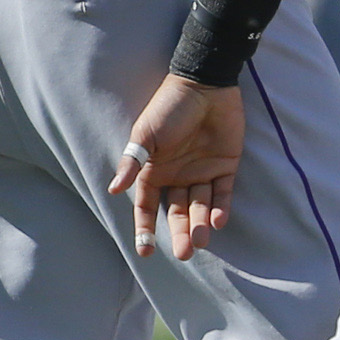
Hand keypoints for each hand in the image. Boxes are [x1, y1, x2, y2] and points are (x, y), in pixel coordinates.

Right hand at [109, 75, 246, 258]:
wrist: (205, 84)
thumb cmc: (169, 107)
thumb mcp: (146, 134)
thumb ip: (133, 162)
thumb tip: (113, 190)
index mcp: (154, 171)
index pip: (147, 206)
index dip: (145, 229)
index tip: (144, 252)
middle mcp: (178, 176)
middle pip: (178, 212)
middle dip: (179, 234)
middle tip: (183, 254)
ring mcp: (202, 172)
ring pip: (201, 207)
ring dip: (200, 224)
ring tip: (200, 241)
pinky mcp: (226, 165)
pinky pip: (223, 192)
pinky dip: (220, 208)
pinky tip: (217, 221)